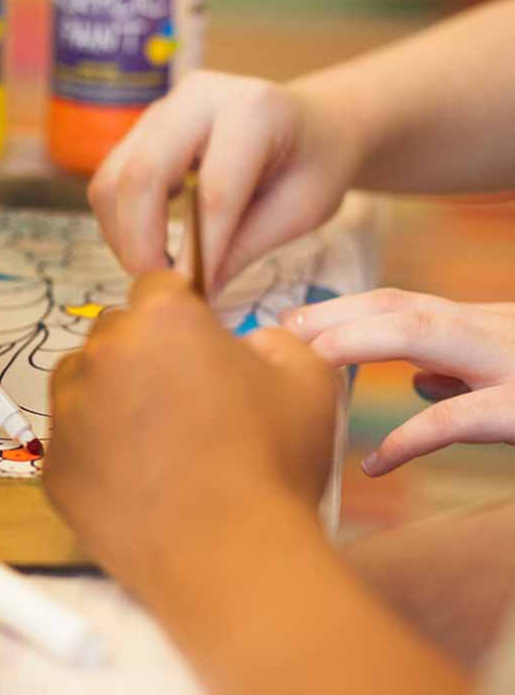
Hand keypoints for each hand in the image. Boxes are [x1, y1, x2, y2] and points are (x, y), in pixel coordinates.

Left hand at [43, 271, 340, 600]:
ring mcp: (69, 411)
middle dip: (145, 354)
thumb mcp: (308, 378)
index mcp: (161, 318)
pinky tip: (141, 480)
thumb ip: (274, 339)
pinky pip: (72, 441)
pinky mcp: (55, 466)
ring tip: (162, 442)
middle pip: (116, 333)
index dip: (182, 313)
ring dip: (112, 397)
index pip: (158, 287)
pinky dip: (97, 452)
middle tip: (187, 401)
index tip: (196, 343)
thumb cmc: (271, 468)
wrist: (232, 560)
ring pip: (83, 383)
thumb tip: (249, 343)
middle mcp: (103, 353)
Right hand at [88, 71, 361, 291]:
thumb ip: (244, 247)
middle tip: (162, 289)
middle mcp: (197, 97)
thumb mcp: (300, 211)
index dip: (200, 252)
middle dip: (141, 244)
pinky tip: (153, 245)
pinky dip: (121, 223)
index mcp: (253, 110)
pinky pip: (110, 180)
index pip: (214, 190)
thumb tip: (193, 293)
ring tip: (158, 271)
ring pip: (111, 180)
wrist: (312, 123)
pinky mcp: (140, 129)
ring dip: (123, 237)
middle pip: (141, 175)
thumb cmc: (314, 164)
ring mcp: (161, 109)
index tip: (196, 298)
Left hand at [284, 289, 514, 474]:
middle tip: (279, 336)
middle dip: (331, 316)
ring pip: (420, 333)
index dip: (342, 312)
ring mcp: (510, 364)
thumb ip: (466, 373)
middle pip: (398, 306)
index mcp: (486, 325)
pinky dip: (407, 438)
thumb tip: (419, 381)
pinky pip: (454, 419)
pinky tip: (374, 465)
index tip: (293, 325)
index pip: (401, 305)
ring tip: (305, 365)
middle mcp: (495, 331)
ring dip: (352, 342)